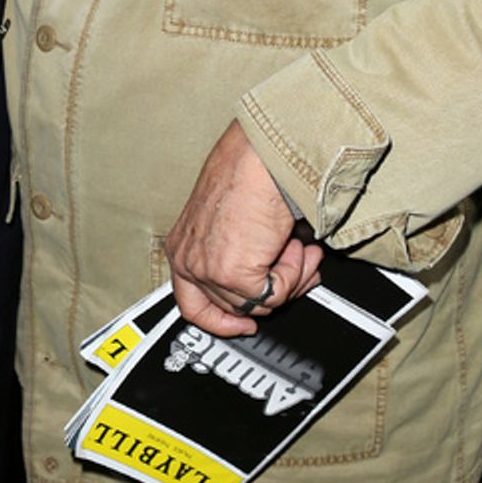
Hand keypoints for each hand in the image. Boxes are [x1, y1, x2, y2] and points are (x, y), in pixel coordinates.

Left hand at [164, 122, 320, 336]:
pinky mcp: (231, 273)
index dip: (222, 321)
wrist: (261, 157)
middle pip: (234, 307)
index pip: (192, 305)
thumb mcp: (232, 223)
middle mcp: (188, 260)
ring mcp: (207, 269)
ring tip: (297, 245)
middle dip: (275, 291)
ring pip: (258, 304)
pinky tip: (293, 244)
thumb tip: (268, 288)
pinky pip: (273, 294)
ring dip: (289, 276)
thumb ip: (240, 257)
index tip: (245, 325)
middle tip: (299, 267)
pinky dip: (293, 272)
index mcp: (182, 247)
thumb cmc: (249, 174)